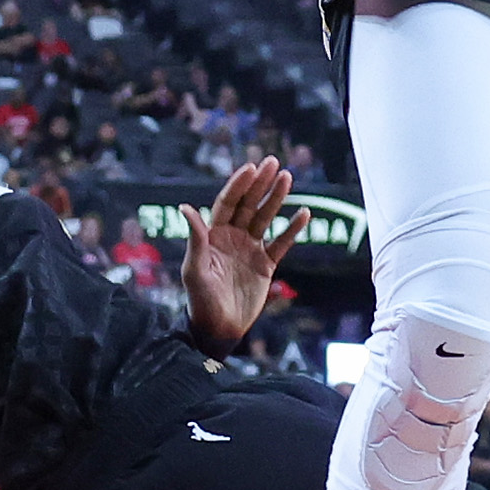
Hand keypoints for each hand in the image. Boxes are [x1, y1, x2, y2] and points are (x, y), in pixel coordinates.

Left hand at [186, 157, 293, 336]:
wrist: (218, 328)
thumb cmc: (200, 299)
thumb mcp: (195, 269)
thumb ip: (195, 238)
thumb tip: (185, 207)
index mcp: (214, 235)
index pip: (228, 203)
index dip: (238, 186)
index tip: (250, 168)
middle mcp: (233, 238)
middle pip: (249, 205)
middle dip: (260, 183)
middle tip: (273, 162)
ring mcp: (250, 250)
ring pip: (266, 218)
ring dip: (276, 198)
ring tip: (287, 178)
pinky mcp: (266, 266)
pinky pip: (282, 243)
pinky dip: (293, 229)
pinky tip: (304, 213)